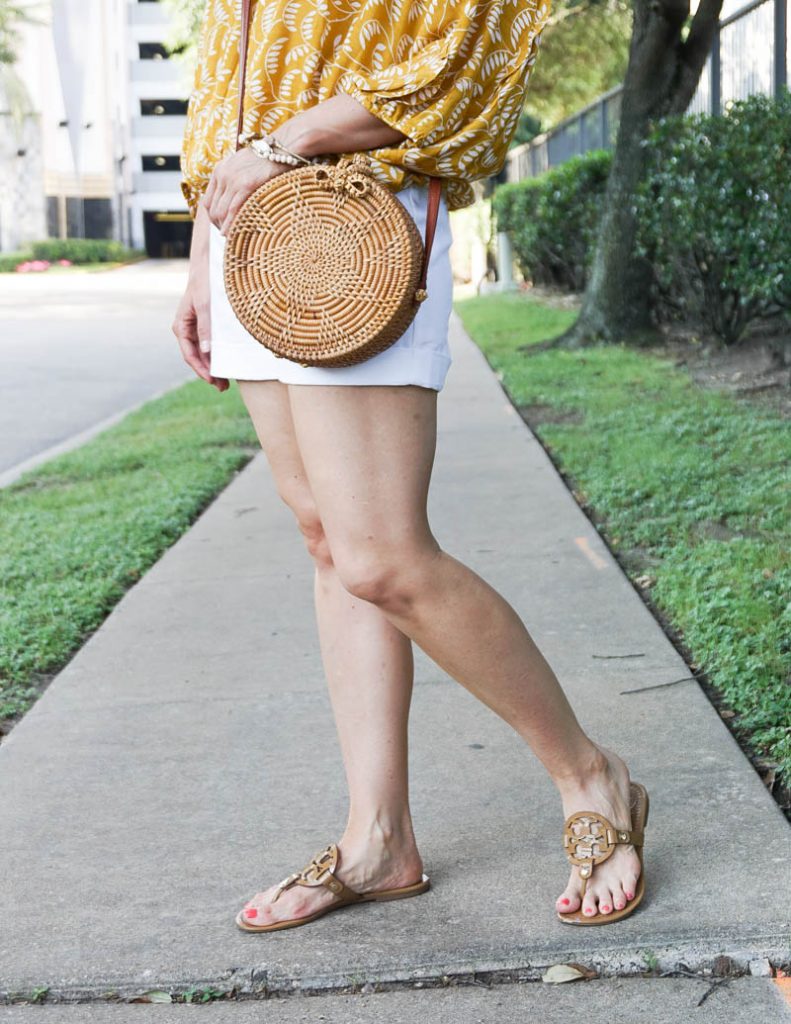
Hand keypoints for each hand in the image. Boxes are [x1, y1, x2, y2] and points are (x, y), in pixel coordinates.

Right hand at [171, 258, 229, 392]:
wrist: (208, 265)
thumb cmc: (204, 282)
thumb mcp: (205, 305)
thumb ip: (206, 327)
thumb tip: (207, 351)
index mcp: (182, 326)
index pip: (190, 355)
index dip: (201, 369)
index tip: (212, 380)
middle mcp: (187, 330)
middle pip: (197, 357)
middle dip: (209, 373)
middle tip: (223, 388)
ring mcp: (196, 329)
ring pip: (204, 353)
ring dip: (213, 367)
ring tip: (225, 383)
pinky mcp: (207, 326)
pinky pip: (211, 345)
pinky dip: (217, 356)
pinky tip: (226, 364)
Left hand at [203, 147, 290, 235]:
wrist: (280, 149)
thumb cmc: (265, 160)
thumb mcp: (242, 167)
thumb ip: (233, 180)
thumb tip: (230, 200)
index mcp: (219, 170)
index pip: (207, 200)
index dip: (211, 217)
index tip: (220, 226)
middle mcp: (222, 175)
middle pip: (212, 208)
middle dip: (217, 225)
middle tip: (226, 236)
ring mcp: (233, 180)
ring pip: (220, 211)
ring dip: (223, 227)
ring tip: (230, 237)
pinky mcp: (246, 185)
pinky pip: (233, 210)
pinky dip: (231, 224)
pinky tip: (232, 233)